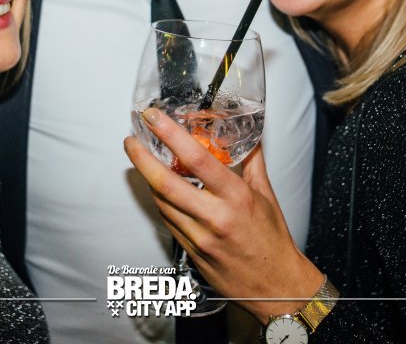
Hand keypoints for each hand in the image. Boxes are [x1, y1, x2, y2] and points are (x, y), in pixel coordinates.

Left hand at [124, 107, 323, 322]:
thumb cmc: (272, 242)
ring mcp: (200, 236)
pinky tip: (158, 189)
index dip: (171, 135)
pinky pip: (168, 220)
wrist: (274, 287)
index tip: (155, 119)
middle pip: (166, 183)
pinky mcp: (191, 252)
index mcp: (236, 197)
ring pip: (162, 202)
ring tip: (142, 160)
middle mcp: (215, 216)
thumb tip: (245, 135)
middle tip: (131, 140)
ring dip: (147, 178)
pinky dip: (160, 201)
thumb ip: (252, 161)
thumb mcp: (267, 195)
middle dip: (142, 158)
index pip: (197, 159)